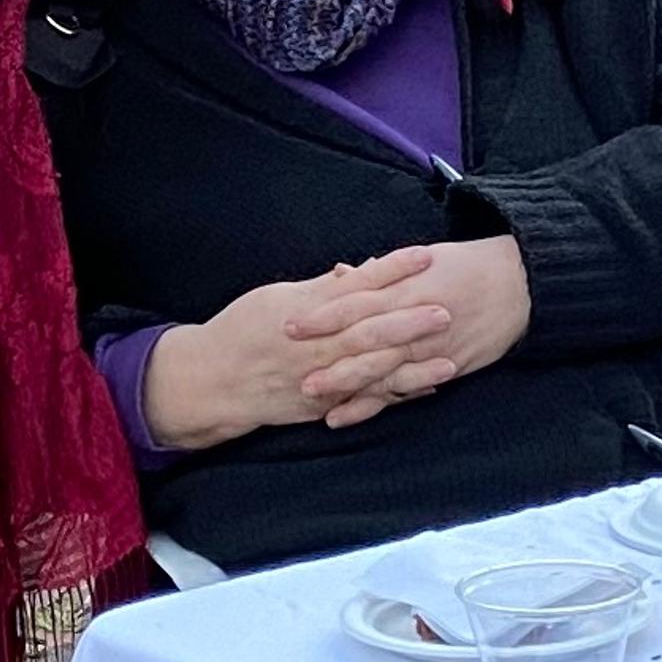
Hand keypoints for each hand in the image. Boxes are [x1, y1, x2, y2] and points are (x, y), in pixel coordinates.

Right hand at [144, 251, 450, 448]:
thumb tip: (358, 272)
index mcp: (306, 311)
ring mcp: (319, 378)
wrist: (212, 380)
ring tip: (450, 360)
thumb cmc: (242, 330)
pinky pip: (363, 400)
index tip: (426, 257)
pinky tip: (424, 390)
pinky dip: (394, 396)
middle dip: (410, 322)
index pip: (358, 286)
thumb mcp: (276, 297)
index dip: (393, 271)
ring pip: (373, 372)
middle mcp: (316, 346)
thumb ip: (320, 288)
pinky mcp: (321, 404)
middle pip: (370, 331)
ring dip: (413, 367)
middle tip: (447, 310)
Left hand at [292, 234, 529, 405]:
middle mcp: (416, 318)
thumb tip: (339, 275)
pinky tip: (349, 415)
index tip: (290, 324)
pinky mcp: (445, 366)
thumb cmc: (466, 266)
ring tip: (314, 396)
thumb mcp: (421, 261)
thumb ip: (380, 273)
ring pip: (383, 370)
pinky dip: (377, 403)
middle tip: (294, 371)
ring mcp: (431, 346)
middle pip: (366, 340)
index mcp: (407, 286)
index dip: (323, 315)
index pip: (357, 301)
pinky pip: (406, 389)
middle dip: (330, 357)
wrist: (519, 284)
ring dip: (348, 385)